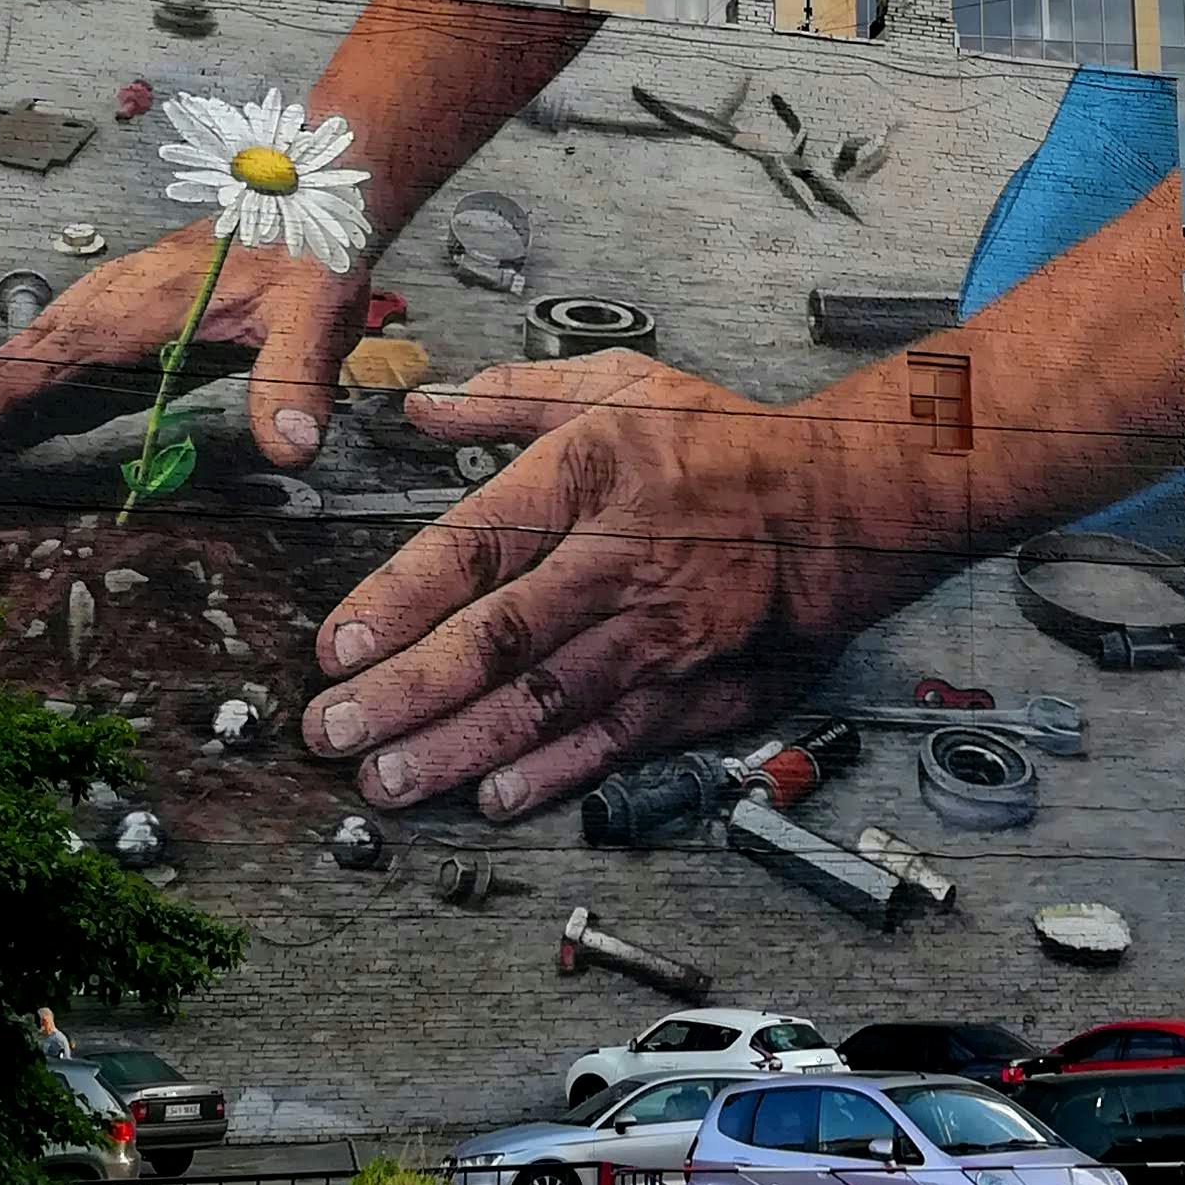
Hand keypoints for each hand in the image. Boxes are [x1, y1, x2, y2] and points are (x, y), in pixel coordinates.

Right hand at [0, 0, 603, 491]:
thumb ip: (296, 376)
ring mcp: (103, 315)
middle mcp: (100, 310)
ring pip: (12, 369)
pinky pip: (43, 368)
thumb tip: (287, 448)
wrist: (317, 185)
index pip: (25, 375)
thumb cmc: (312, 245)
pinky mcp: (118, 325)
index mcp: (128, 310)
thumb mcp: (316, 308)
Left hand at [300, 356, 935, 818]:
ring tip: (390, 779)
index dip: (400, 599)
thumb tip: (422, 405)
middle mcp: (624, 558)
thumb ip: (513, 398)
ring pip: (549, 703)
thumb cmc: (729, 445)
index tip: (338, 644)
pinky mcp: (701, 690)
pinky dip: (554, 776)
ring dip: (461, 748)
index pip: (478, 543)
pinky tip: (495, 797)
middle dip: (409, 693)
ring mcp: (664, 634)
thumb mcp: (621, 387)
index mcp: (595, 472)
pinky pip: (614, 742)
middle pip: (502, 639)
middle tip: (335, 732)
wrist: (850, 503)